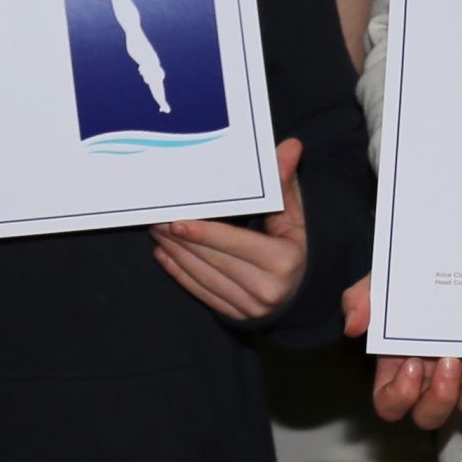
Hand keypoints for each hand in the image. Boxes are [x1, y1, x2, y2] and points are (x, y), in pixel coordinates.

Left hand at [151, 141, 309, 321]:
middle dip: (182, 240)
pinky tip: (165, 256)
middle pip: (214, 261)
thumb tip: (291, 145)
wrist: (305, 292)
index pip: (235, 244)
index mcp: (284, 261)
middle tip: (156, 219)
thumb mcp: (295, 215)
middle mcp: (268, 290)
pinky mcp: (237, 317)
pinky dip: (181, 275)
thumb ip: (284, 182)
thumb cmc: (297, 245)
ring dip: (177, 255)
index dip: (204, 234)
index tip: (176, 222)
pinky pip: (203, 294)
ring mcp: (251, 308)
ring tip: (157, 233)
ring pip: (204, 278)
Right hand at [342, 275, 461, 427]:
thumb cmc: (403, 280)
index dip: (400, 396)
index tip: (413, 363)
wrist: (441, 255)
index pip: (390, 404)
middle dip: (441, 397)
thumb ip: (361, 300)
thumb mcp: (378, 283)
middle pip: (431, 415)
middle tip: (448, 361)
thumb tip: (352, 326)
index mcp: (398, 366)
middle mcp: (431, 377)